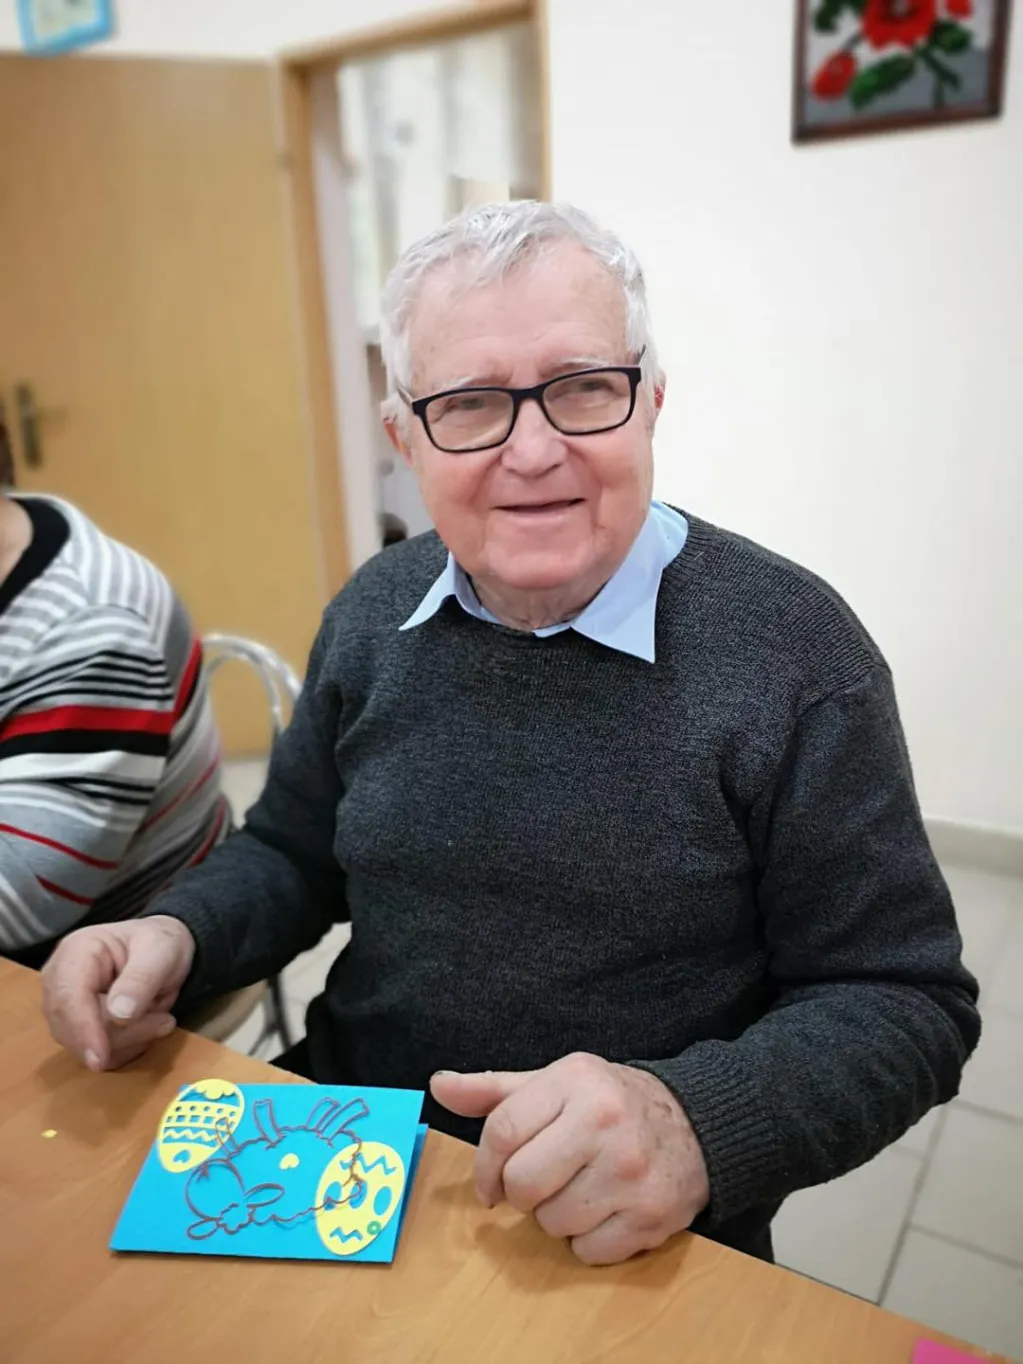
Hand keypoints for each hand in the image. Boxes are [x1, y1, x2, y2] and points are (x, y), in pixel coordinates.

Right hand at [42, 916, 195, 1071]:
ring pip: (83, 1046)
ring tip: (162, 1019)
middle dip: (119, 1035)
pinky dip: (125, 1050)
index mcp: (76, 951)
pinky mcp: (79, 1029)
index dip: (82, 1029)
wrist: (165, 950)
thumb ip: (142, 979)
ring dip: (127, 1042)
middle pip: (72, 1027)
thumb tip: (119, 1014)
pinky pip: (96, 1054)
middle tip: (165, 1021)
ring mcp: (67, 1007)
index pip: (68, 996)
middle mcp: (61, 981)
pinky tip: (148, 1029)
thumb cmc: (160, 942)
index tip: (100, 1058)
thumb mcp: (162, 950)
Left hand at [430, 1052, 709, 1264]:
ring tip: (581, 1189)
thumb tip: (438, 1086)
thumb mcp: (556, 1083)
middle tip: (542, 1182)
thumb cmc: (610, 1103)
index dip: (484, 1167)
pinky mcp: (653, 1213)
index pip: (503, 1131)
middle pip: (523, 1184)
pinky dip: (589, 1241)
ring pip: (553, 1223)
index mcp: (575, 1081)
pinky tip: (606, 1209)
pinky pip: (589, 1251)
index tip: (488, 1185)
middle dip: (522, 1193)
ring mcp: (632, 1171)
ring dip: (556, 1217)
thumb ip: (495, 1090)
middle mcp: (604, 1122)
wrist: (696, 1124)